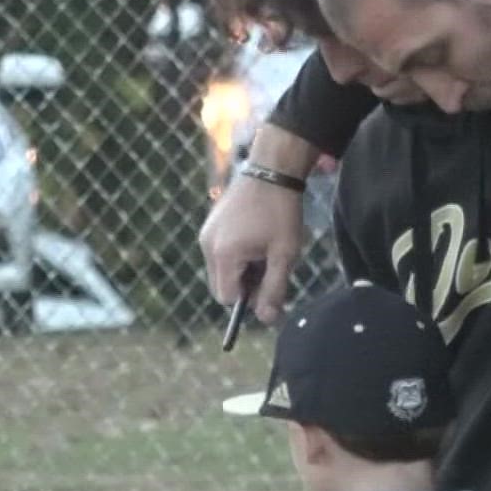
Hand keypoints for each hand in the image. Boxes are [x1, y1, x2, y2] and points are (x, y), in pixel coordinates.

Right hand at [200, 172, 304, 324]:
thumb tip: (267, 320)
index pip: (227, 298)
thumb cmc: (281, 212)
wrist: (271, 170)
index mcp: (224, 255)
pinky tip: (256, 238)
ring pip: (222, 271)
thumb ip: (274, 289)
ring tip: (264, 248)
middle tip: (270, 265)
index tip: (270, 283)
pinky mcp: (210, 226)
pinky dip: (237, 256)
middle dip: (245, 285)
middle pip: (221, 286)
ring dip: (243, 270)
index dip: (249, 299)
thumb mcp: (284, 254)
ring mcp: (207, 234)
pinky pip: (220, 254)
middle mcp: (208, 246)